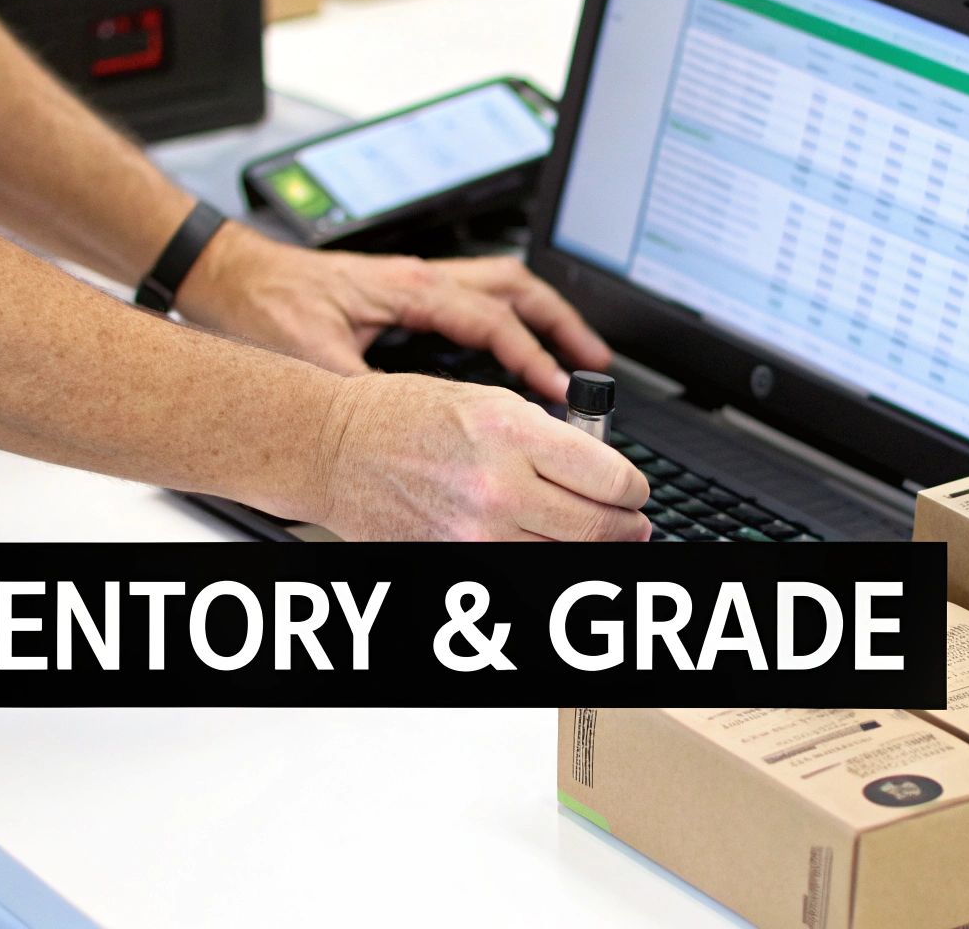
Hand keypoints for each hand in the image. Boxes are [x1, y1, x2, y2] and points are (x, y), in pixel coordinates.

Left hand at [176, 224, 608, 397]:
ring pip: (503, 285)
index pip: (493, 320)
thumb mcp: (314, 355)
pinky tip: (516, 348)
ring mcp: (418, 281)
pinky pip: (479, 296)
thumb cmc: (264, 304)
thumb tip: (405, 427)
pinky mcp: (408, 291)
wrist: (228, 275)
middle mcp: (421, 279)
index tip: (558, 392)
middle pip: (517, 287)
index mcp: (409, 289)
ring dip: (545, 316)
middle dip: (563, 324)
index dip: (531, 358)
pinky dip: (510, 319)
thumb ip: (364, 389)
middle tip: (595, 365)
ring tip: (575, 354)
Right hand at [318, 373, 651, 540]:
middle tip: (632, 524)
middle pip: (598, 527)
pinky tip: (548, 548)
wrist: (334, 450)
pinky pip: (522, 570)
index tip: (634, 492)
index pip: (611, 479)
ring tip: (598, 538)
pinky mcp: (455, 560)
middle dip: (627, 527)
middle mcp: (499, 487)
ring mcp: (475, 532)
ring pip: (567, 558)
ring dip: (592, 550)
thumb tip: (600, 466)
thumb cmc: (400, 416)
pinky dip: (544, 561)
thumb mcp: (486, 399)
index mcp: (513, 433)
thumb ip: (548, 433)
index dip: (634, 490)